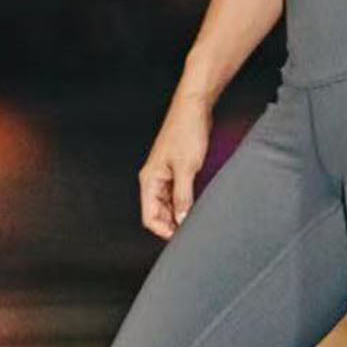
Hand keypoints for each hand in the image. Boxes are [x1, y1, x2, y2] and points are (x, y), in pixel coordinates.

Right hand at [138, 86, 212, 240]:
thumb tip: (182, 220)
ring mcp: (166, 176)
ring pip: (169, 206)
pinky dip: (186, 204)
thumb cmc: (186, 131)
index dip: (164, 231)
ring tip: (196, 222)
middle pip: (158, 214)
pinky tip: (197, 208)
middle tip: (192, 232)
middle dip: (172, 225)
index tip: (181, 238)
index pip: (149, 216)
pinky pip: (178, 195)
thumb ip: (183, 196)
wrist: (194, 108)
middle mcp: (154, 180)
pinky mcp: (178, 171)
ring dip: (180, 215)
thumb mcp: (186, 168)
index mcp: (149, 180)